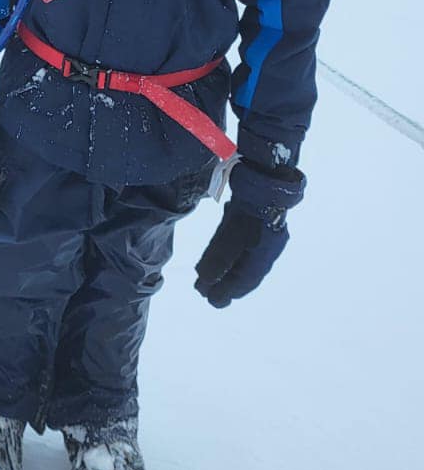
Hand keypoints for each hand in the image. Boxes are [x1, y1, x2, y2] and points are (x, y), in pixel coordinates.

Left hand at [194, 159, 304, 308]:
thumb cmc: (250, 202)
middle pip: (241, 270)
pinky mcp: (247, 218)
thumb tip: (206, 280)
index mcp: (265, 250)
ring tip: (203, 281)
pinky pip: (233, 242)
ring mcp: (257, 231)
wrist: (263, 169)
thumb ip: (220, 256)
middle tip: (204, 294)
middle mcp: (264, 244)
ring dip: (220, 269)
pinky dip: (221, 252)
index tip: (212, 300)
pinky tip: (209, 258)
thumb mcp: (232, 231)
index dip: (229, 290)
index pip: (246, 278)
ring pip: (236, 256)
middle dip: (223, 283)